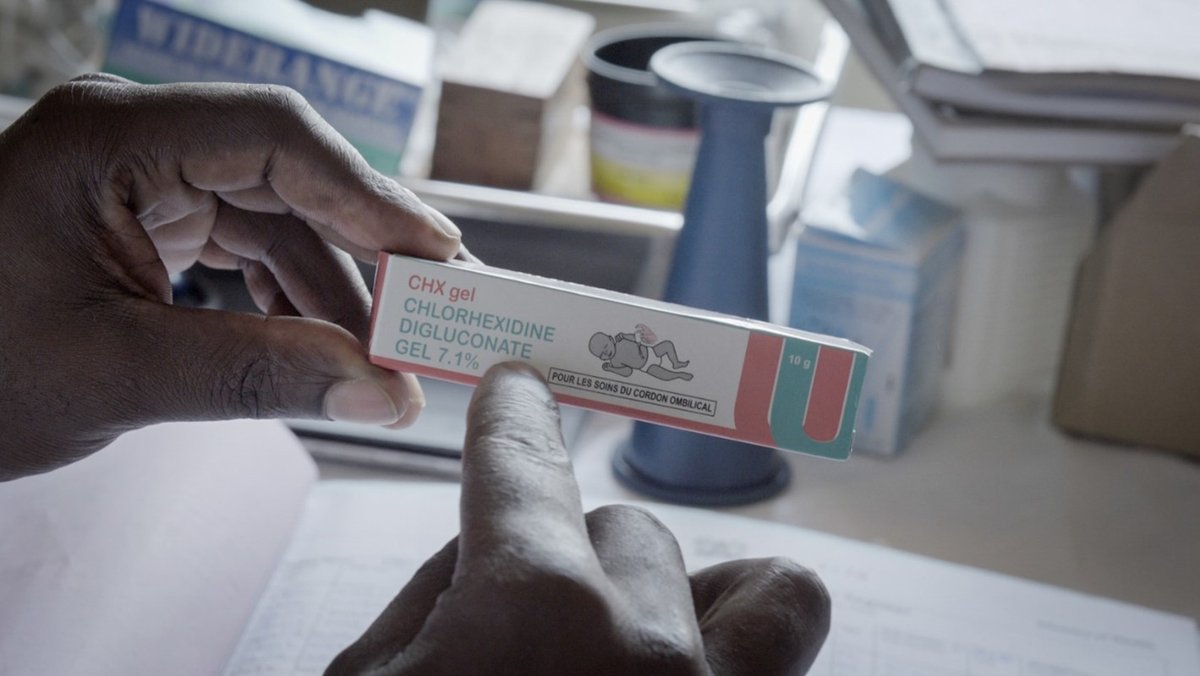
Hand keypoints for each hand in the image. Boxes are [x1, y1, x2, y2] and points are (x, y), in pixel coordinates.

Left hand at [0, 75, 461, 479]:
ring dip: (333, 286)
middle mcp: (130, 138)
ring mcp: (139, 176)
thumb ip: (259, 376)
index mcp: (108, 139)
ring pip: (275, 215)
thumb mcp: (117, 374)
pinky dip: (289, 295)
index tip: (437, 258)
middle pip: (288, 173)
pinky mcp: (144, 217)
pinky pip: (244, 242)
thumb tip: (384, 396)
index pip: (275, 136)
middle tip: (434, 309)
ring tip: (386, 354)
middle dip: (364, 248)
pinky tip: (326, 344)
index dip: (369, 196)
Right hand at [326, 363, 829, 674]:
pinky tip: (697, 645)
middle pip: (623, 528)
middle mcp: (645, 647)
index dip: (514, 412)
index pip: (523, 460)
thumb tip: (488, 532)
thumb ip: (435, 587)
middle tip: (530, 623)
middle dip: (571, 561)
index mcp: (530, 614)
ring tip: (619, 642)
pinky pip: (787, 617)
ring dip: (663, 591)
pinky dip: (746, 615)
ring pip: (724, 569)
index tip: (522, 386)